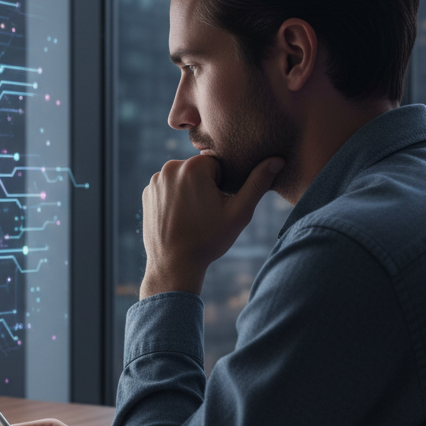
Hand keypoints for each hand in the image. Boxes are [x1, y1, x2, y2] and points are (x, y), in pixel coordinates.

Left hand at [140, 153, 283, 296]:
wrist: (174, 264)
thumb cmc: (208, 240)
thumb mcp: (239, 212)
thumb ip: (258, 183)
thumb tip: (277, 160)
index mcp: (194, 166)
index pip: (218, 165)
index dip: (223, 186)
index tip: (218, 205)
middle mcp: (170, 167)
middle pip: (199, 170)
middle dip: (205, 187)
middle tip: (205, 213)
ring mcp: (156, 181)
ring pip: (183, 179)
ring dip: (189, 192)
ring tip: (192, 217)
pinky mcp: (147, 193)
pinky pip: (168, 188)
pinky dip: (174, 199)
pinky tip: (179, 218)